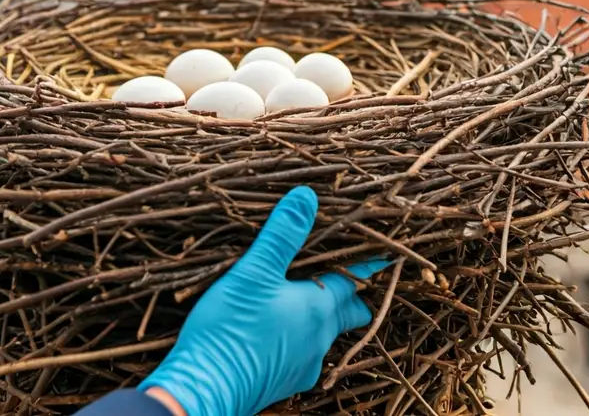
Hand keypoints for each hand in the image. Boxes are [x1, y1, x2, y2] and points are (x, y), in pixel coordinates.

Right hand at [139, 186, 388, 415]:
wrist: (204, 391)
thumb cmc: (230, 329)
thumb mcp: (253, 273)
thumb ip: (281, 235)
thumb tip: (307, 197)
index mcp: (318, 309)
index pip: (353, 281)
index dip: (366, 266)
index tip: (384, 258)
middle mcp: (318, 340)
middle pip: (346, 314)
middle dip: (351, 298)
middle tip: (355, 284)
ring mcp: (302, 366)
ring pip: (324, 337)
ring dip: (323, 319)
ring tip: (312, 304)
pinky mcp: (281, 383)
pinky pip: (302, 357)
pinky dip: (299, 340)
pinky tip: (282, 335)